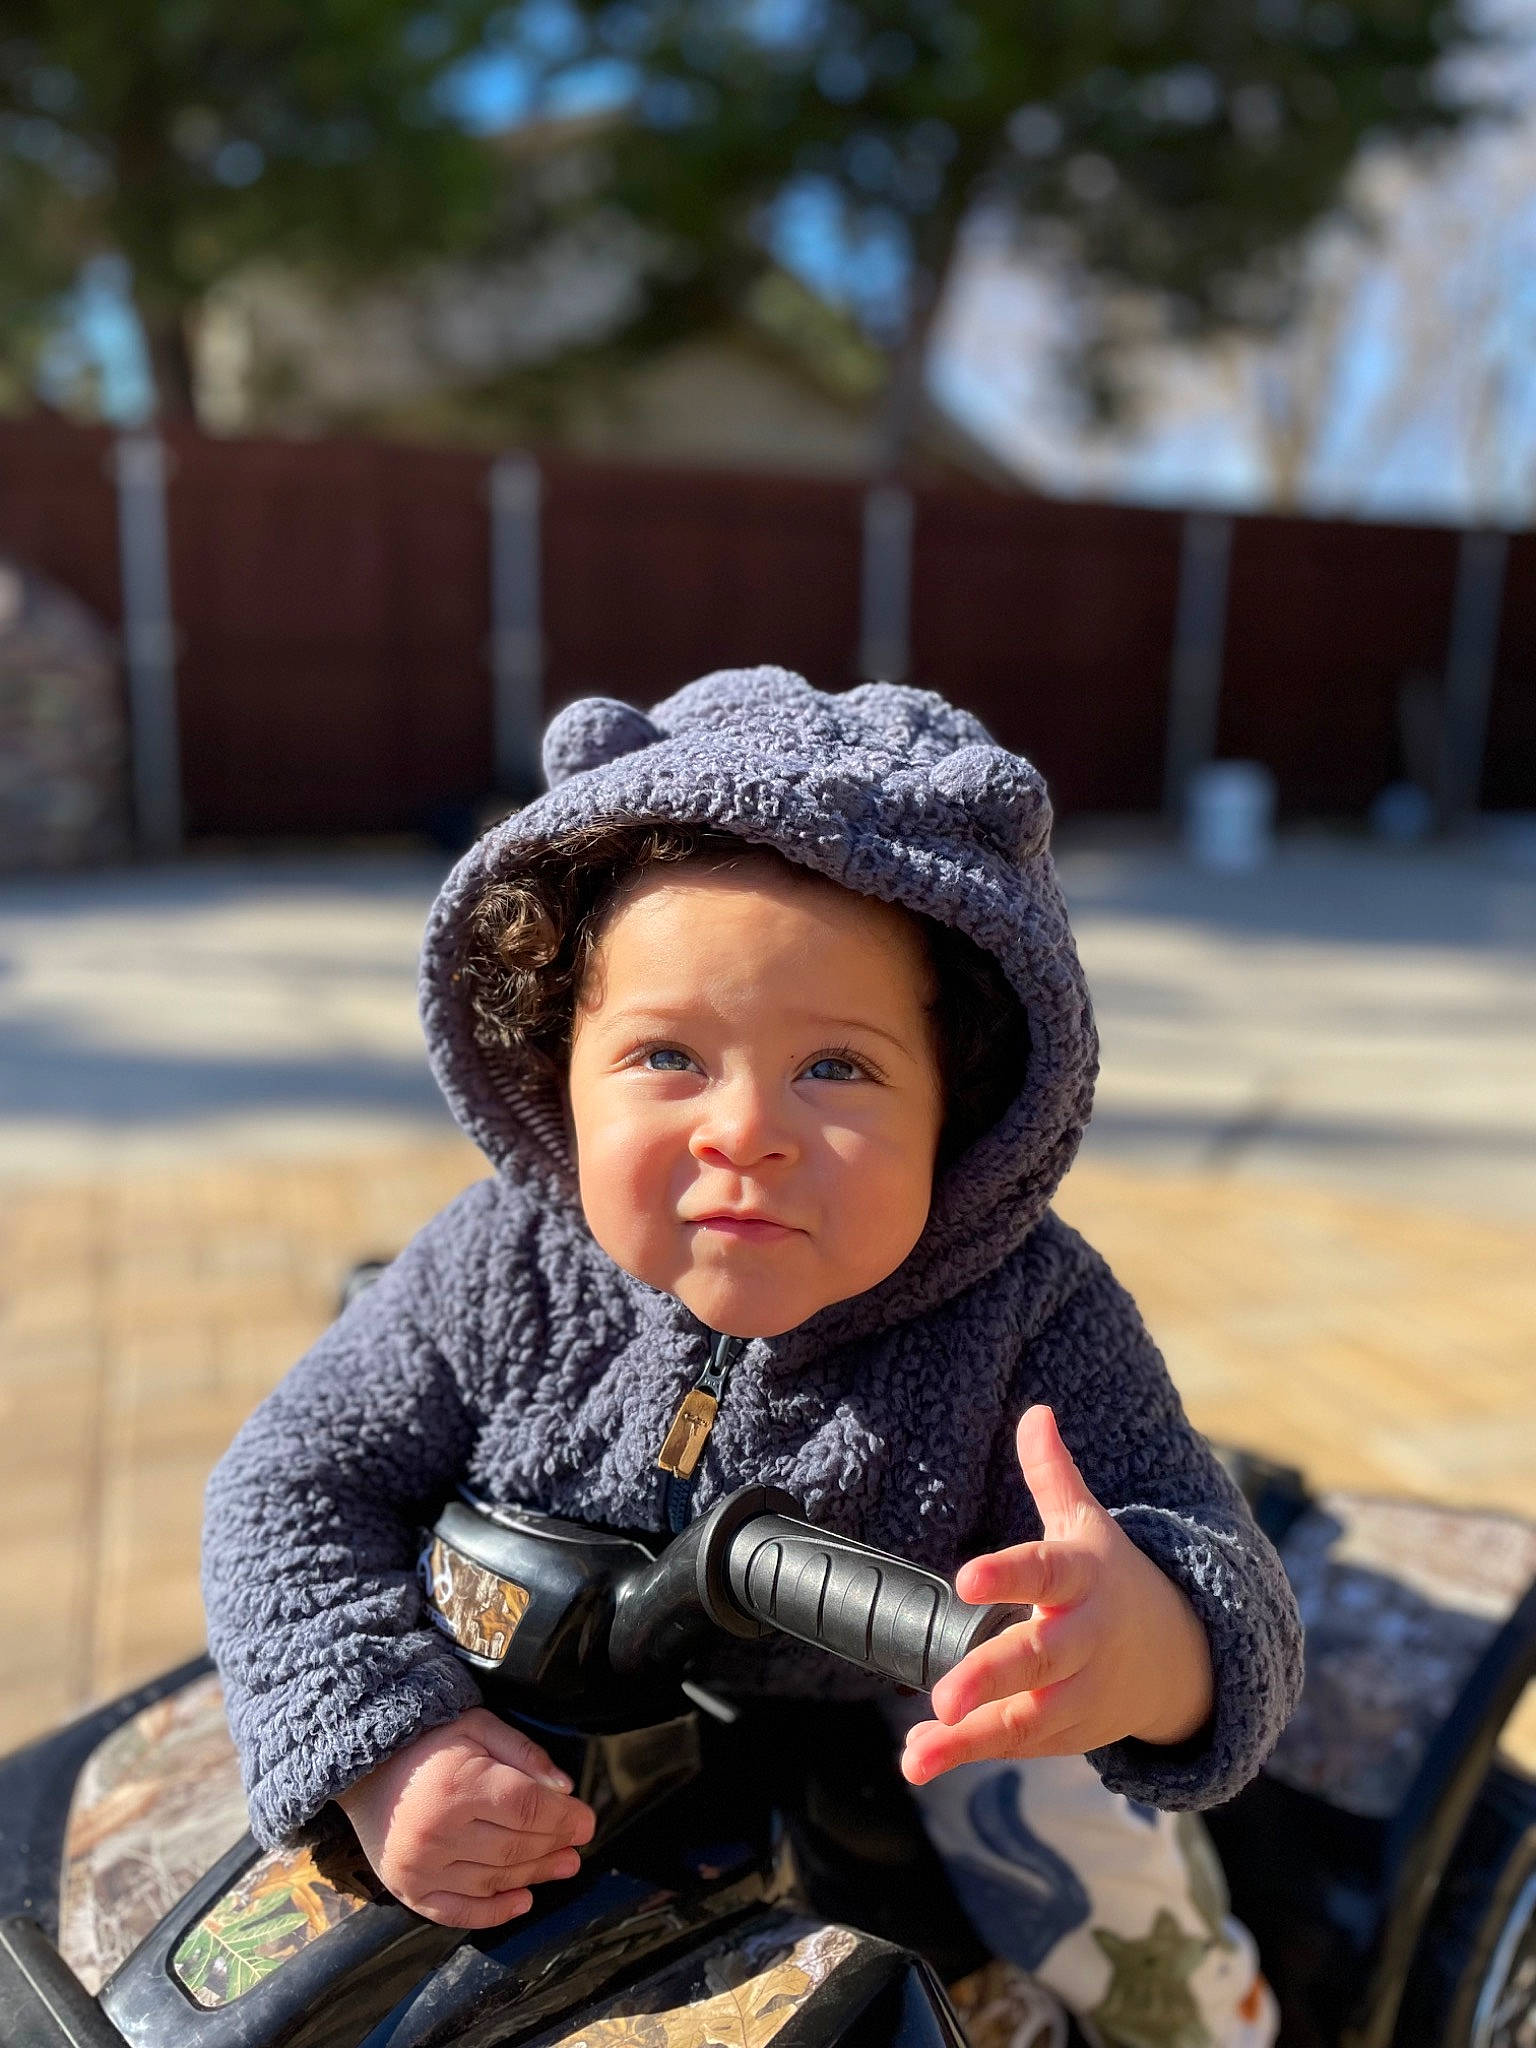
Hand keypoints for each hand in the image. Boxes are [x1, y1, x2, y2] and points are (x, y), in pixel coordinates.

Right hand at [335, 1707, 595, 1926]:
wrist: (363, 1768)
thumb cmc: (428, 1742)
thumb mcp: (478, 1726)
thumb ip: (524, 1753)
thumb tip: (564, 1788)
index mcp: (458, 1786)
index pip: (527, 1809)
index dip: (564, 1818)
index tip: (586, 1821)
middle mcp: (438, 1831)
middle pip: (514, 1848)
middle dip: (554, 1848)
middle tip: (578, 1847)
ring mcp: (420, 1866)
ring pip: (493, 1880)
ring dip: (534, 1877)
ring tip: (562, 1867)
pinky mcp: (407, 1889)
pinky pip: (458, 1911)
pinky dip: (494, 1912)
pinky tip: (523, 1902)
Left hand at [901, 1405, 1213, 1784]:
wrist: (1179, 1658)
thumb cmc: (1111, 1579)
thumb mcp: (1088, 1525)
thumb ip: (1053, 1475)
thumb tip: (1036, 1412)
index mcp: (1083, 1579)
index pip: (1045, 1572)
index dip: (1007, 1575)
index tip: (964, 1577)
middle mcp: (1082, 1640)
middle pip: (1037, 1659)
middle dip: (991, 1677)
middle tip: (944, 1695)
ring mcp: (1077, 1694)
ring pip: (1025, 1718)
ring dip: (971, 1736)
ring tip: (919, 1752)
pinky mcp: (1064, 1732)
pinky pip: (1014, 1743)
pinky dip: (968, 1752)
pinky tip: (919, 1758)